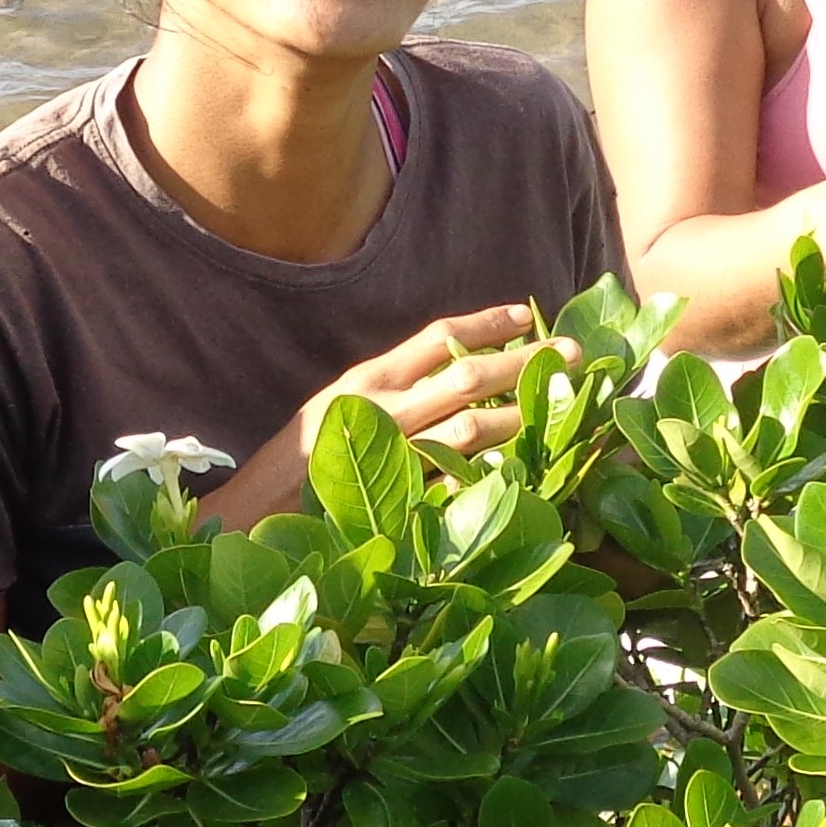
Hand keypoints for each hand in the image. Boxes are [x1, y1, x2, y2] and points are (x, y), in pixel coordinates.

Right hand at [200, 303, 541, 524]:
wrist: (254, 513)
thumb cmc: (299, 461)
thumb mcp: (340, 407)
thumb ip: (391, 391)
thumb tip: (452, 375)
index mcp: (370, 379)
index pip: (437, 337)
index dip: (486, 323)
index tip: (525, 313)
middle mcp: (383, 408)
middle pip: (466, 375)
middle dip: (524, 362)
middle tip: (572, 353)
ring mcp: (392, 456)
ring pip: (469, 428)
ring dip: (519, 417)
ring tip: (558, 409)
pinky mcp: (396, 499)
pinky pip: (456, 482)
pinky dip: (490, 474)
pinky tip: (523, 468)